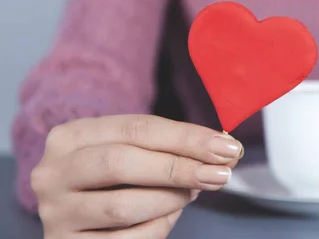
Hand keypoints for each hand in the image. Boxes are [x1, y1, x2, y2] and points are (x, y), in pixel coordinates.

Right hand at [32, 115, 243, 237]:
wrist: (77, 216)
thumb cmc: (114, 176)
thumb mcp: (132, 150)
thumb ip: (170, 147)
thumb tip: (223, 151)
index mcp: (71, 136)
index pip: (137, 128)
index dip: (187, 137)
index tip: (227, 147)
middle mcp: (52, 173)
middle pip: (122, 162)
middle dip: (179, 167)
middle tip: (221, 174)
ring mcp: (55, 214)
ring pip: (122, 207)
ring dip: (171, 200)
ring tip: (192, 194)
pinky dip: (158, 228)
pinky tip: (170, 217)